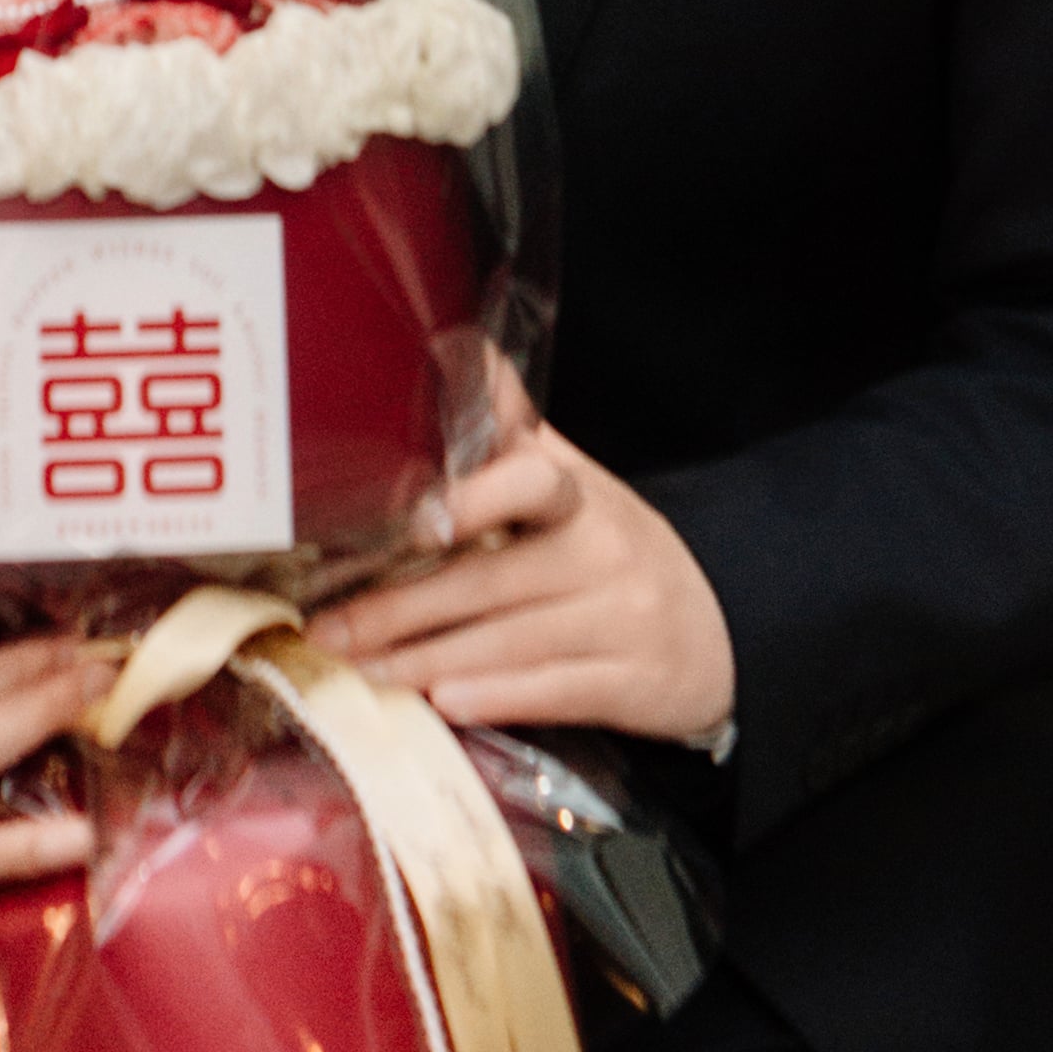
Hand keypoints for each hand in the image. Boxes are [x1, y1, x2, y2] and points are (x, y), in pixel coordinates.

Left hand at [303, 368, 736, 741]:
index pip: (529, 482)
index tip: (409, 522)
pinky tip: (443, 703)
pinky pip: (554, 691)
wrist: (724, 626)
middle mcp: (604, 552)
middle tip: (328, 627)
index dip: (473, 498)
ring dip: (426, 660)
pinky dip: (495, 698)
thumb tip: (455, 348)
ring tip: (362, 668)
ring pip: (509, 642)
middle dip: (399, 609)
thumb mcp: (573, 485)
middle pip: (490, 580)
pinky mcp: (634, 684)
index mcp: (579, 496)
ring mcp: (622, 620)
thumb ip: (511, 434)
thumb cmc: (614, 550)